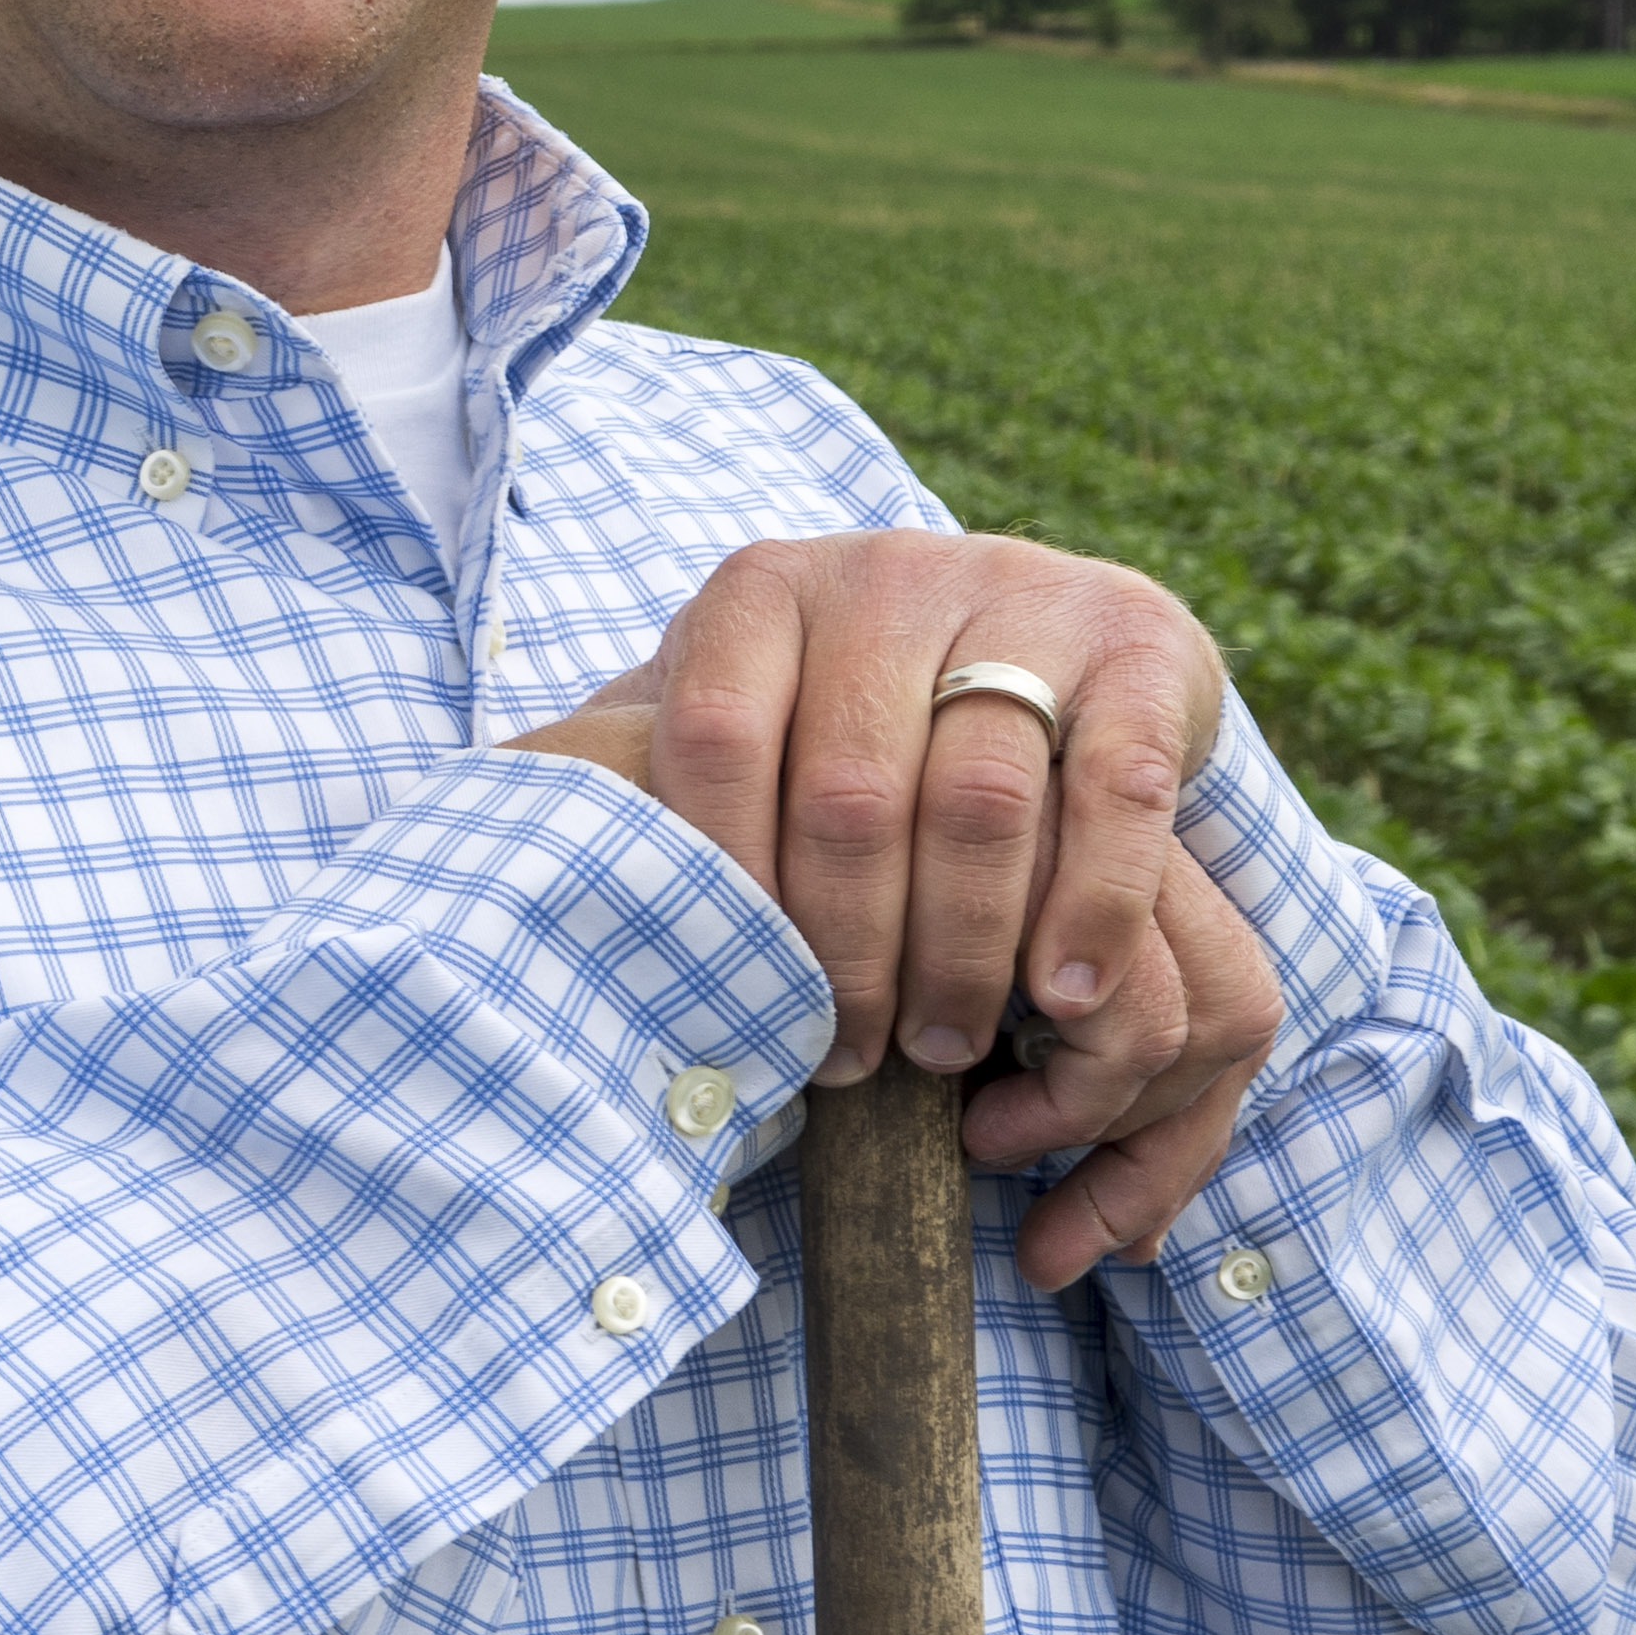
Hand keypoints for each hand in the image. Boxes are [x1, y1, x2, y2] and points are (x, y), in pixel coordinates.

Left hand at [506, 533, 1287, 1288]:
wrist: (1033, 635)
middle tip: (848, 1062)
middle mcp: (883, 572)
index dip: (721, 888)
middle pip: (844, 789)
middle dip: (843, 952)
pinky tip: (1061, 994)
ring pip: (977, 797)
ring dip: (958, 948)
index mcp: (757, 593)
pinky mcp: (1139, 637)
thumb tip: (496, 878)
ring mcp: (1018, 593)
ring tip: (940, 1046)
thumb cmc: (838, 730)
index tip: (732, 1003)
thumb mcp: (740, 731)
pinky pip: (1113, 788)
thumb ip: (638, 787)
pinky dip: (1087, 903)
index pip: (709, 740)